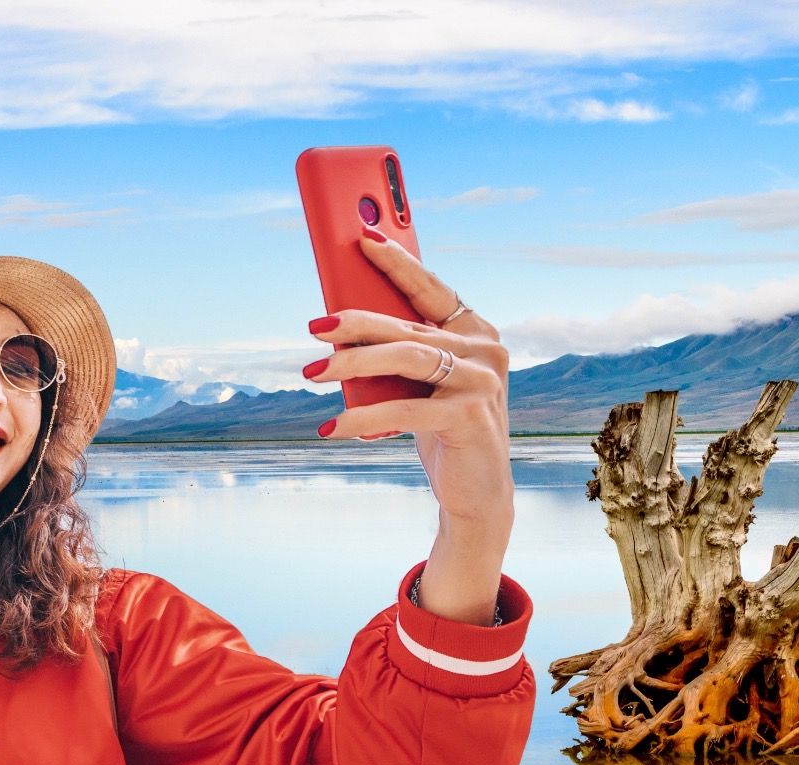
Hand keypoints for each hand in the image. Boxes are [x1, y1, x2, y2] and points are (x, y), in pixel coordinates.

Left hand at [303, 224, 512, 523]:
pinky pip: (405, 410)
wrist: (476, 492)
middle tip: (314, 327)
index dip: (398, 262)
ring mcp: (482, 382)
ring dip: (353, 364)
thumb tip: (339, 328)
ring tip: (313, 373)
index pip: (431, 288)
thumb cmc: (442, 430)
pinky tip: (333, 425)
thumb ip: (402, 352)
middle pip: (408, 326)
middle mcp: (485, 350)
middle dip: (356, 323)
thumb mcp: (422, 386)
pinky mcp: (470, 416)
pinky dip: (364, 417)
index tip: (363, 238)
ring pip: (406, 359)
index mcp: (475, 332)